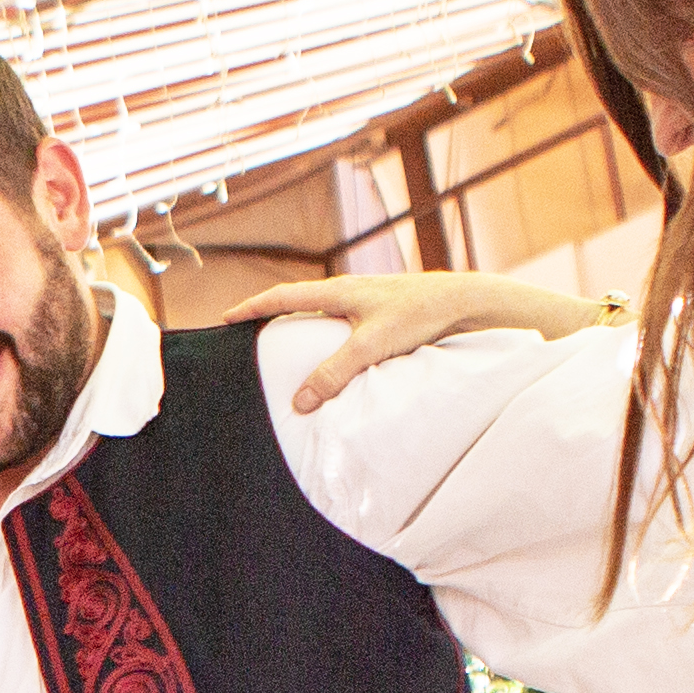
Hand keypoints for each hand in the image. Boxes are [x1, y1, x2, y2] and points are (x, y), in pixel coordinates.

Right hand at [249, 270, 622, 412]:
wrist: (468, 304)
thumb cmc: (420, 315)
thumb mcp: (371, 346)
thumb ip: (333, 373)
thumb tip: (299, 402)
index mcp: (339, 290)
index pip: (282, 296)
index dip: (252, 309)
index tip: (225, 319)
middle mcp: (352, 291)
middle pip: (301, 304)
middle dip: (275, 320)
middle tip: (252, 339)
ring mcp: (371, 301)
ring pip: (327, 316)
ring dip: (307, 332)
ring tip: (292, 356)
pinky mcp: (389, 315)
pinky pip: (350, 328)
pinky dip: (335, 342)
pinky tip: (341, 362)